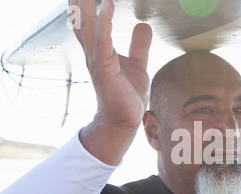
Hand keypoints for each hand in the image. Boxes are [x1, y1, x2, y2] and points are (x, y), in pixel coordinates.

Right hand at [69, 0, 152, 163]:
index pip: (89, 21)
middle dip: (81, 1)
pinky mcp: (105, 68)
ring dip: (87, 4)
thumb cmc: (127, 94)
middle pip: (83, 19)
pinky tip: (106, 5)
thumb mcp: (137, 64)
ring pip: (89, 26)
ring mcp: (97, 60)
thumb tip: (143, 25)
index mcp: (100, 50)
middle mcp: (94, 52)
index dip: (86, 3)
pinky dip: (103, 22)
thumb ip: (139, 45)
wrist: (124, 119)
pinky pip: (103, 41)